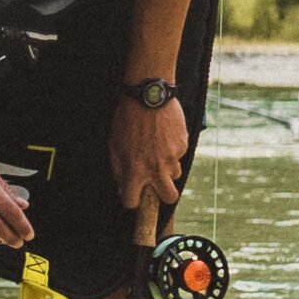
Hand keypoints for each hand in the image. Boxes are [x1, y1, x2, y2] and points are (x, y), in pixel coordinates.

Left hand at [113, 94, 190, 211]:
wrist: (148, 96)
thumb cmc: (127, 120)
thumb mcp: (114, 145)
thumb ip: (119, 170)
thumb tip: (123, 188)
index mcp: (135, 170)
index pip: (133, 202)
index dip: (131, 201)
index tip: (132, 196)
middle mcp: (156, 167)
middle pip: (169, 197)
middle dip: (163, 195)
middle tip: (156, 185)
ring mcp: (172, 156)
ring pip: (174, 174)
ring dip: (166, 168)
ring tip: (156, 149)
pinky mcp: (184, 145)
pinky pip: (179, 156)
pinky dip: (172, 150)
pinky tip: (163, 136)